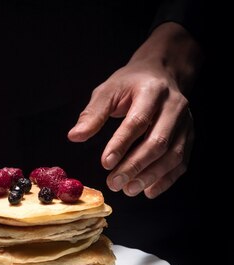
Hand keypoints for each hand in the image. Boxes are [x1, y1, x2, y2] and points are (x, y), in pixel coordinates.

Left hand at [68, 23, 201, 197]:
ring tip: (128, 189)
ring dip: (150, 176)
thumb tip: (74, 136)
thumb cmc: (130, 84)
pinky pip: (182, 162)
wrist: (161, 74)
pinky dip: (165, 180)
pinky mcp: (189, 136)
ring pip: (173, 155)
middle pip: (158, 141)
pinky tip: (148, 190)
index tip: (105, 163)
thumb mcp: (108, 91)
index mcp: (152, 91)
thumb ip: (93, 114)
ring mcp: (186, 122)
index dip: (121, 144)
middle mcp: (174, 106)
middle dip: (135, 166)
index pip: (138, 121)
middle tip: (114, 183)